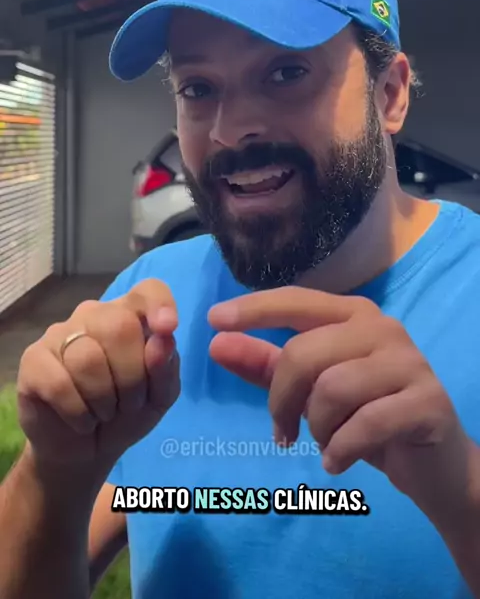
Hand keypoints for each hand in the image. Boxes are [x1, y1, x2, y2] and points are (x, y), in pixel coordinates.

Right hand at [16, 279, 179, 473]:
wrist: (84, 450)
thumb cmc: (126, 414)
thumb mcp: (158, 398)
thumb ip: (166, 368)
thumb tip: (163, 340)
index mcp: (130, 315)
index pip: (148, 290)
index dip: (160, 304)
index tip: (168, 327)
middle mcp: (94, 315)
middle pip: (120, 326)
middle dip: (133, 377)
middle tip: (129, 404)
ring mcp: (60, 333)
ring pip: (89, 358)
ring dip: (105, 400)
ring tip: (104, 414)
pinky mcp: (33, 359)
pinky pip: (59, 384)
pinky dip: (78, 413)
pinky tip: (81, 421)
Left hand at [208, 287, 474, 522]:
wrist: (434, 463)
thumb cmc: (368, 417)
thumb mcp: (313, 391)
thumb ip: (266, 366)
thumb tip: (216, 343)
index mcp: (353, 316)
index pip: (296, 302)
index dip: (255, 309)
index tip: (213, 320)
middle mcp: (382, 328)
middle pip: (304, 354)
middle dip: (283, 400)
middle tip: (285, 432)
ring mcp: (408, 363)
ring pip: (332, 390)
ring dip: (317, 428)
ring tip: (326, 443)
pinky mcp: (426, 402)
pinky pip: (365, 424)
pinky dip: (341, 450)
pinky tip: (339, 462)